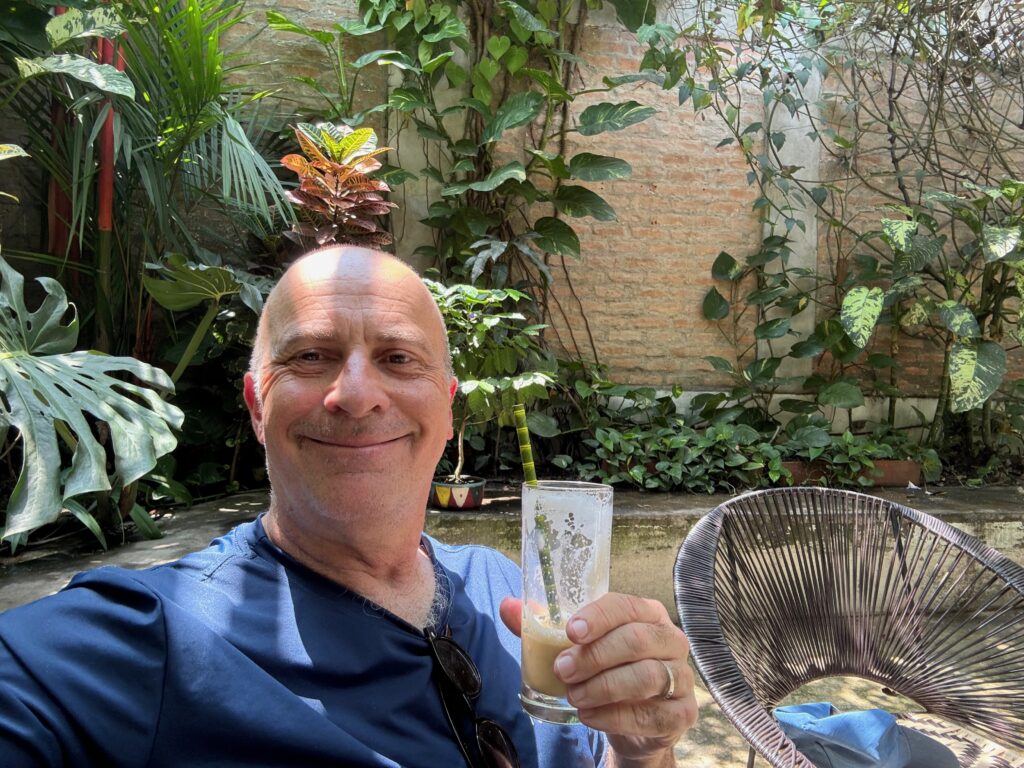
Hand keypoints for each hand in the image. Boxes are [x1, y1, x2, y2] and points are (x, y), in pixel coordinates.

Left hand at [499, 593, 697, 766]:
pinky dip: (616, 717)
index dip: (598, 617)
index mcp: (648, 614)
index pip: (626, 605)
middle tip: (563, 670)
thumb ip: (543, 627)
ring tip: (575, 696)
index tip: (571, 631)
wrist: (632, 720)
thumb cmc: (605, 671)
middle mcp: (670, 640)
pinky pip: (653, 715)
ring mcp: (681, 677)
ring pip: (646, 677)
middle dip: (594, 656)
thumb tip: (507, 606)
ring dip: (603, 687)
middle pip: (636, 640)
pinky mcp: (683, 713)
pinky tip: (591, 716)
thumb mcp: (576, 648)